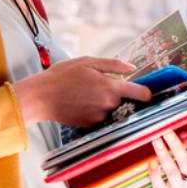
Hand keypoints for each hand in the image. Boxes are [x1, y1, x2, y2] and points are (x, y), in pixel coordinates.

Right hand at [13, 57, 150, 126]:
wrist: (41, 97)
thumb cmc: (62, 76)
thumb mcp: (87, 62)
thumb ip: (113, 65)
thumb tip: (133, 68)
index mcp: (111, 88)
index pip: (142, 94)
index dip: (146, 91)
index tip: (144, 90)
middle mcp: (108, 105)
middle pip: (124, 101)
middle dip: (116, 94)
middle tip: (98, 85)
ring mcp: (100, 117)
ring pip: (111, 109)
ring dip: (104, 102)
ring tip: (85, 94)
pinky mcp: (90, 125)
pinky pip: (100, 116)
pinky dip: (94, 110)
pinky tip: (80, 102)